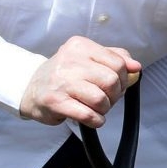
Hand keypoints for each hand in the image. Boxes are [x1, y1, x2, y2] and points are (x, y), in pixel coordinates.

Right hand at [18, 36, 139, 125]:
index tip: (115, 85)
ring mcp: (61, 81)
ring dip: (104, 109)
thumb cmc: (65, 75)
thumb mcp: (88, 59)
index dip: (123, 78)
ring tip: (95, 108)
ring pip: (101, 99)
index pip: (118, 62)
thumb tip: (136, 67)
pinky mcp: (55, 102)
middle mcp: (70, 60)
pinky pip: (88, 115)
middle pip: (111, 81)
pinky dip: (96, 120)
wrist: (30, 88)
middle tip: (105, 99)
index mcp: (81, 46)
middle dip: (115, 95)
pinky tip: (91, 118)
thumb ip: (115, 59)